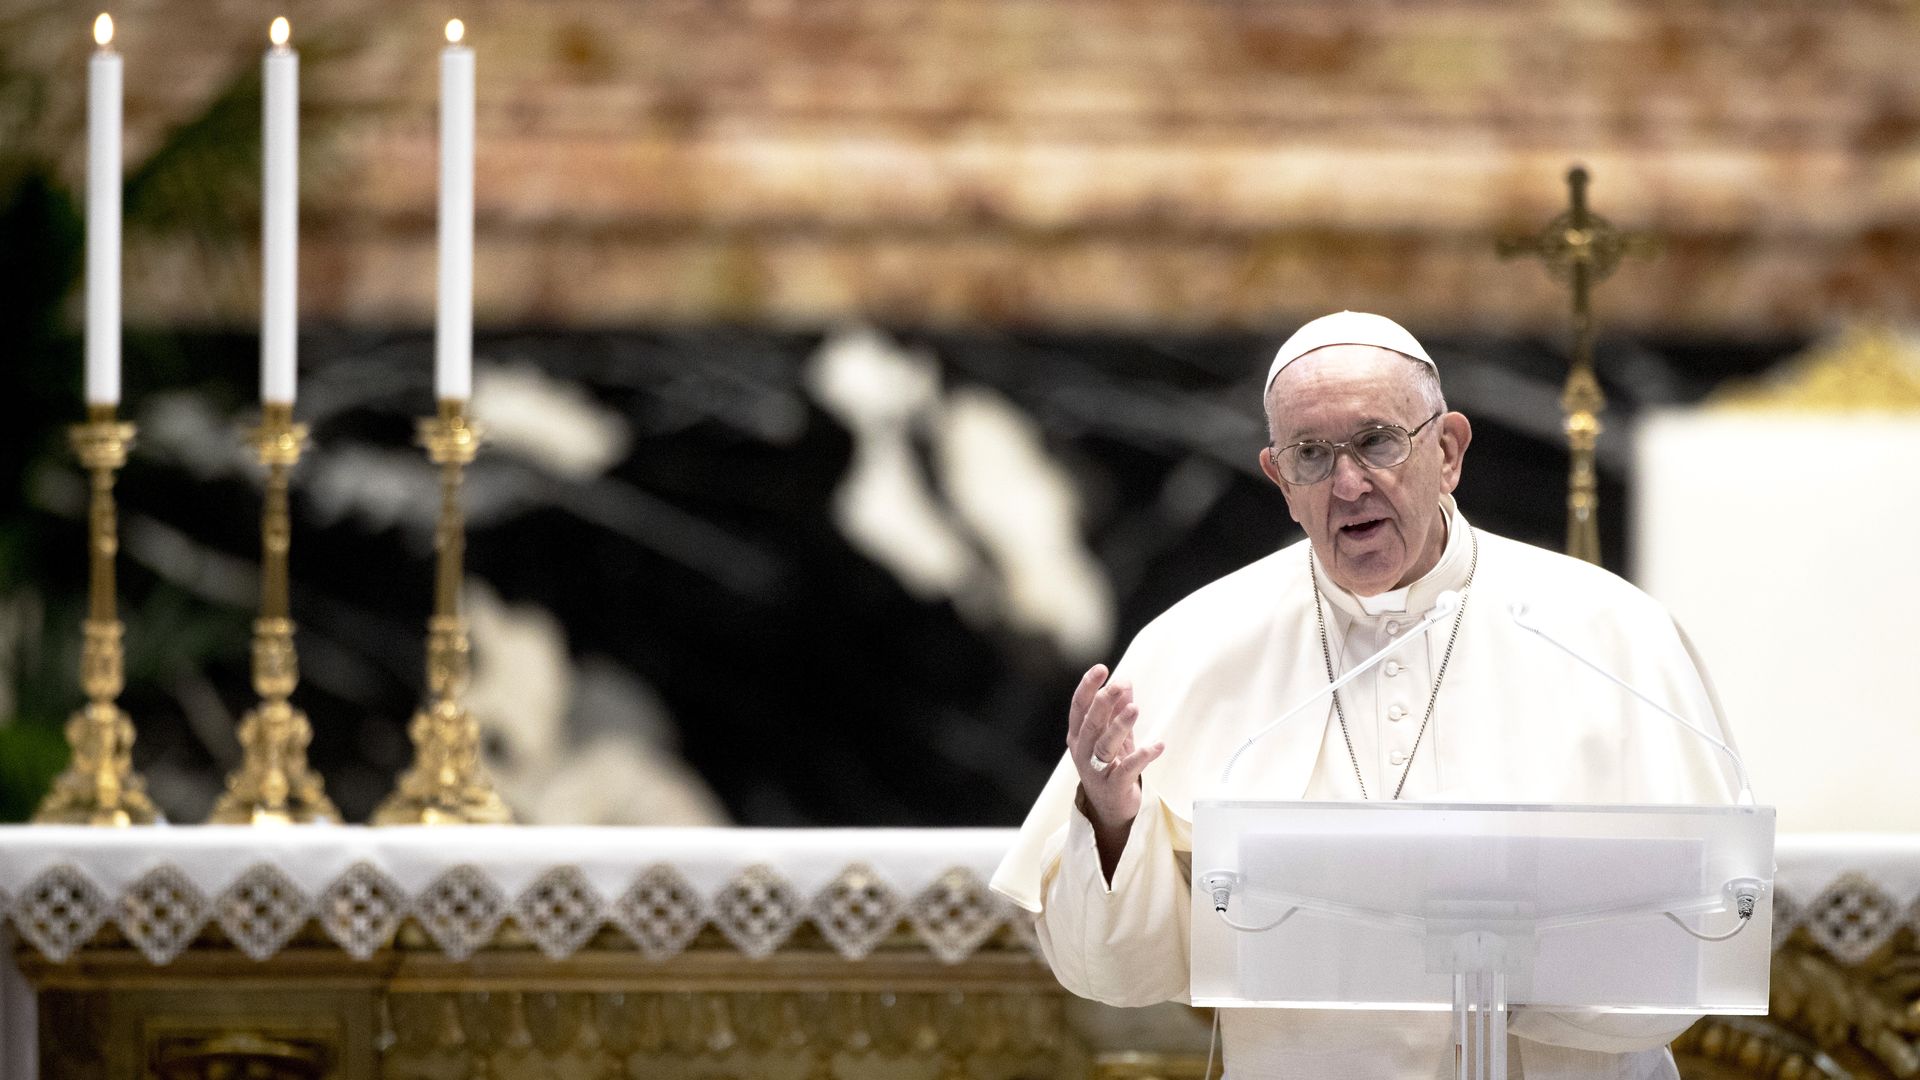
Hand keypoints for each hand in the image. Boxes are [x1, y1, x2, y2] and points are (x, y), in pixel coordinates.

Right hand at [1067, 664, 1165, 836]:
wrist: (1110, 809)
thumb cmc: (1111, 767)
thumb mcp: (1113, 736)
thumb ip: (1117, 711)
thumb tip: (1125, 682)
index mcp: (1079, 735)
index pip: (1079, 707)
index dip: (1088, 687)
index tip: (1102, 668)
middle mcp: (1083, 752)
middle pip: (1090, 723)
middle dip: (1104, 701)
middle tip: (1119, 683)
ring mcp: (1096, 771)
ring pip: (1105, 745)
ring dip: (1120, 725)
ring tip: (1135, 708)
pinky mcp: (1113, 787)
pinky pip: (1127, 770)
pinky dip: (1142, 756)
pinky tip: (1158, 745)